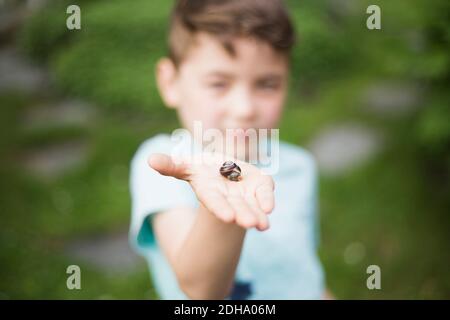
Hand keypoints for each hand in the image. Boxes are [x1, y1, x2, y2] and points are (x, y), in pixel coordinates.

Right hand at [148, 153, 274, 230]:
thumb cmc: (202, 170)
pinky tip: (269, 208)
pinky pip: (264, 192)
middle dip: (243, 215)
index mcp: (209, 191)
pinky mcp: (259, 186)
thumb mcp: (186, 166)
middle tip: (251, 224)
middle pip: (236, 207)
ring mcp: (244, 193)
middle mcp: (228, 196)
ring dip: (257, 214)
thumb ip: (171, 165)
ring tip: (263, 225)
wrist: (222, 172)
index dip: (220, 208)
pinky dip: (267, 199)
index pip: (214, 201)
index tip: (229, 218)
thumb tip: (150, 160)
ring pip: (252, 205)